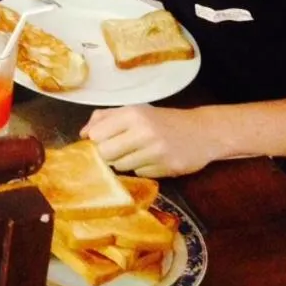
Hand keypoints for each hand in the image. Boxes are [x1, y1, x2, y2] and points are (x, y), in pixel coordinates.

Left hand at [81, 105, 216, 177]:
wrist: (203, 132)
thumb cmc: (163, 120)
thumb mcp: (135, 111)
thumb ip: (105, 118)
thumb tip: (82, 134)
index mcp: (133, 114)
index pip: (97, 135)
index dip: (97, 141)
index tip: (104, 140)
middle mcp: (144, 131)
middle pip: (106, 153)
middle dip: (108, 155)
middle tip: (119, 150)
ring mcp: (157, 151)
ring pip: (121, 166)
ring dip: (125, 162)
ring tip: (139, 152)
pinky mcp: (167, 168)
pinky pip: (140, 174)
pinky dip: (143, 169)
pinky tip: (153, 160)